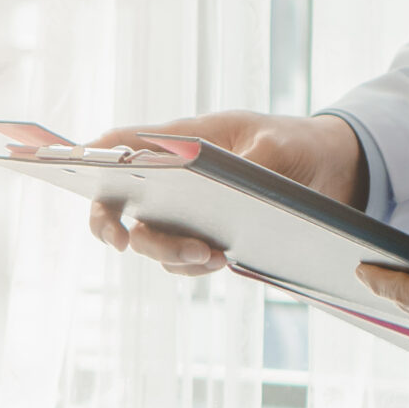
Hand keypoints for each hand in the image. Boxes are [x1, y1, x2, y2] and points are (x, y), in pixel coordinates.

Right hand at [85, 111, 368, 275]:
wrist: (328, 173)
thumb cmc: (295, 143)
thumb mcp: (279, 145)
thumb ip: (251, 164)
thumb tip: (234, 187)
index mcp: (180, 141)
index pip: (120, 144)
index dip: (90, 158)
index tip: (80, 173)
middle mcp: (172, 181)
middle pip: (121, 203)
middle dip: (111, 223)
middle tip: (121, 240)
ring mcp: (185, 215)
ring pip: (150, 239)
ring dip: (167, 252)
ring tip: (207, 254)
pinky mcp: (205, 241)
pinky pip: (183, 261)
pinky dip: (193, 266)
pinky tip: (221, 260)